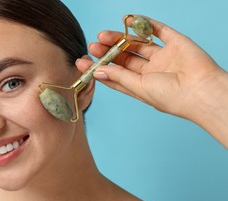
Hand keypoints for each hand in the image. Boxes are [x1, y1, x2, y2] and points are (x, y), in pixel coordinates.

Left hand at [76, 15, 227, 147]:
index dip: (99, 69)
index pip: (116, 76)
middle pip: (124, 59)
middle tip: (92, 46)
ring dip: (120, 39)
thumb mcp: (139, 88)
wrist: (202, 90)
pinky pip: (159, 31)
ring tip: (102, 35)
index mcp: (141, 86)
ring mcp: (163, 57)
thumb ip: (119, 77)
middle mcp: (151, 72)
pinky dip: (144, 24)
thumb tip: (97, 71)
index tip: (82, 63)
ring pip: (137, 44)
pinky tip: (128, 21)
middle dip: (107, 52)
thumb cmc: (170, 97)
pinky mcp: (176, 44)